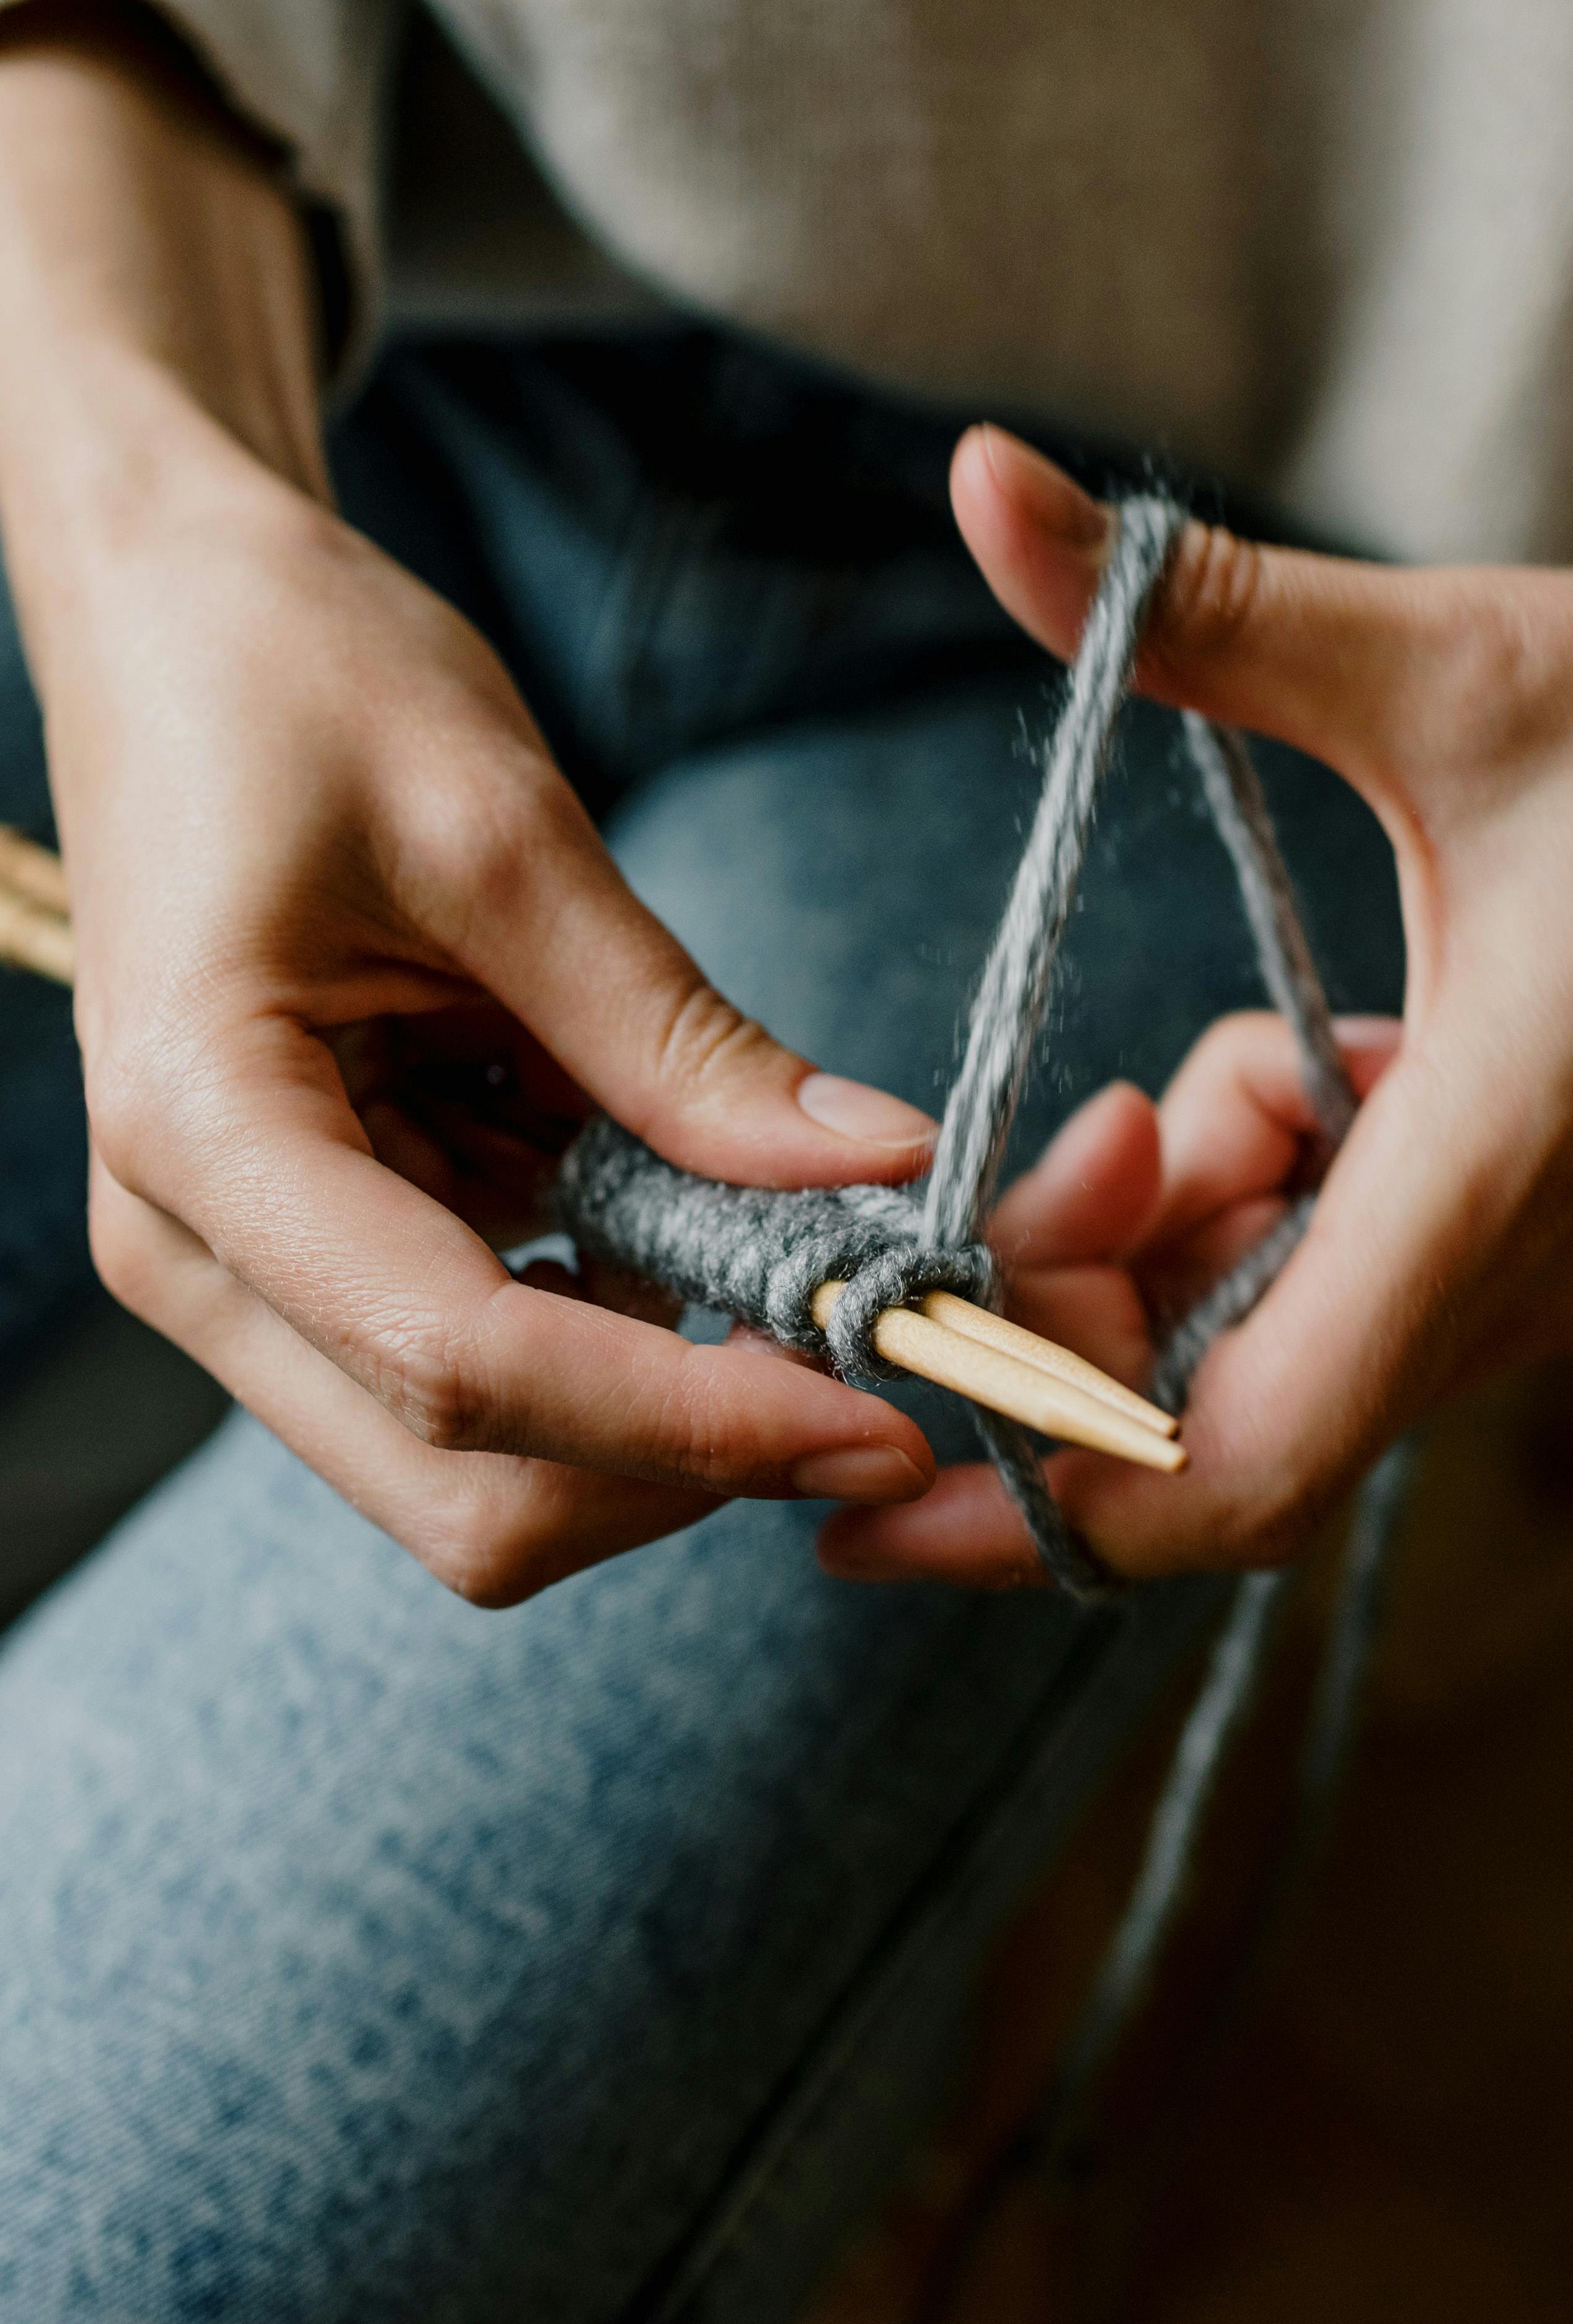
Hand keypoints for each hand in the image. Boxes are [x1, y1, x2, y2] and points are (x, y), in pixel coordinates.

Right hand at [59, 451, 945, 1600]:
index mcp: (208, 1136)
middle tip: (858, 1369)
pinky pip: (480, 1354)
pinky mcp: (305, 1247)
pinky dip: (607, 1316)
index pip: (467, 1367)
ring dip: (654, 1392)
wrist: (169, 622)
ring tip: (760, 1238)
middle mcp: (195, 1250)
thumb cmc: (292, 677)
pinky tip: (662, 1199)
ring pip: (478, 1452)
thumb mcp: (501, 831)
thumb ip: (678, 1034)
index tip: (881, 1418)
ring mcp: (243, 1266)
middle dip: (676, 1460)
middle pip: (462, 1486)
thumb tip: (876, 1170)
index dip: (691, 1424)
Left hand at [821, 425, 1572, 1581]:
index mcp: (1489, 1172)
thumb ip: (1211, 616)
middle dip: (1066, 1302)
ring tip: (1212, 1078)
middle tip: (1008, 1166)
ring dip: (1163, 1222)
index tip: (857, 1499)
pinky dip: (1242, 1200)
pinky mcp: (1503, 1251)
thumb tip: (977, 473)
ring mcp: (1510, 1281)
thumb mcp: (1461, 670)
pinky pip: (1315, 1284)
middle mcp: (1505, 1276)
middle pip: (1203, 1412)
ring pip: (1254, 1344)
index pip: (1234, 1458)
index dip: (1035, 1507)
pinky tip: (1292, 1079)